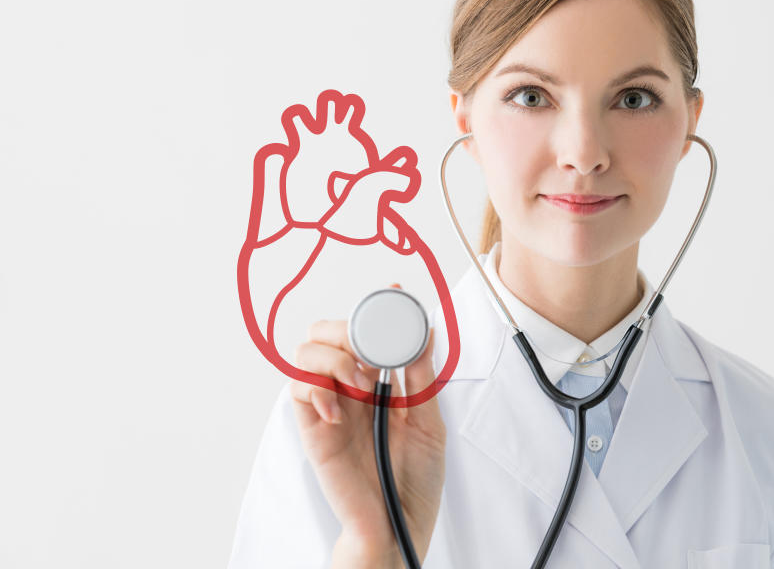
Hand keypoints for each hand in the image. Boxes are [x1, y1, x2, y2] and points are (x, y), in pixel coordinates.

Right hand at [289, 285, 445, 564]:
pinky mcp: (312, 430)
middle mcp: (349, 387)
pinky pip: (296, 391)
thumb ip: (421, 376)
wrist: (398, 526)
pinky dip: (315, 389)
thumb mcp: (428, 421)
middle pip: (324, 332)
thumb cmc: (414, 480)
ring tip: (360, 383)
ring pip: (304, 352)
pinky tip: (337, 410)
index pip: (364, 331)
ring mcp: (328, 406)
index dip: (374, 309)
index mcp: (378, 381)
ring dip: (331, 356)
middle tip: (370, 350)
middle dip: (345, 327)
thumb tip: (425, 329)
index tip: (396, 295)